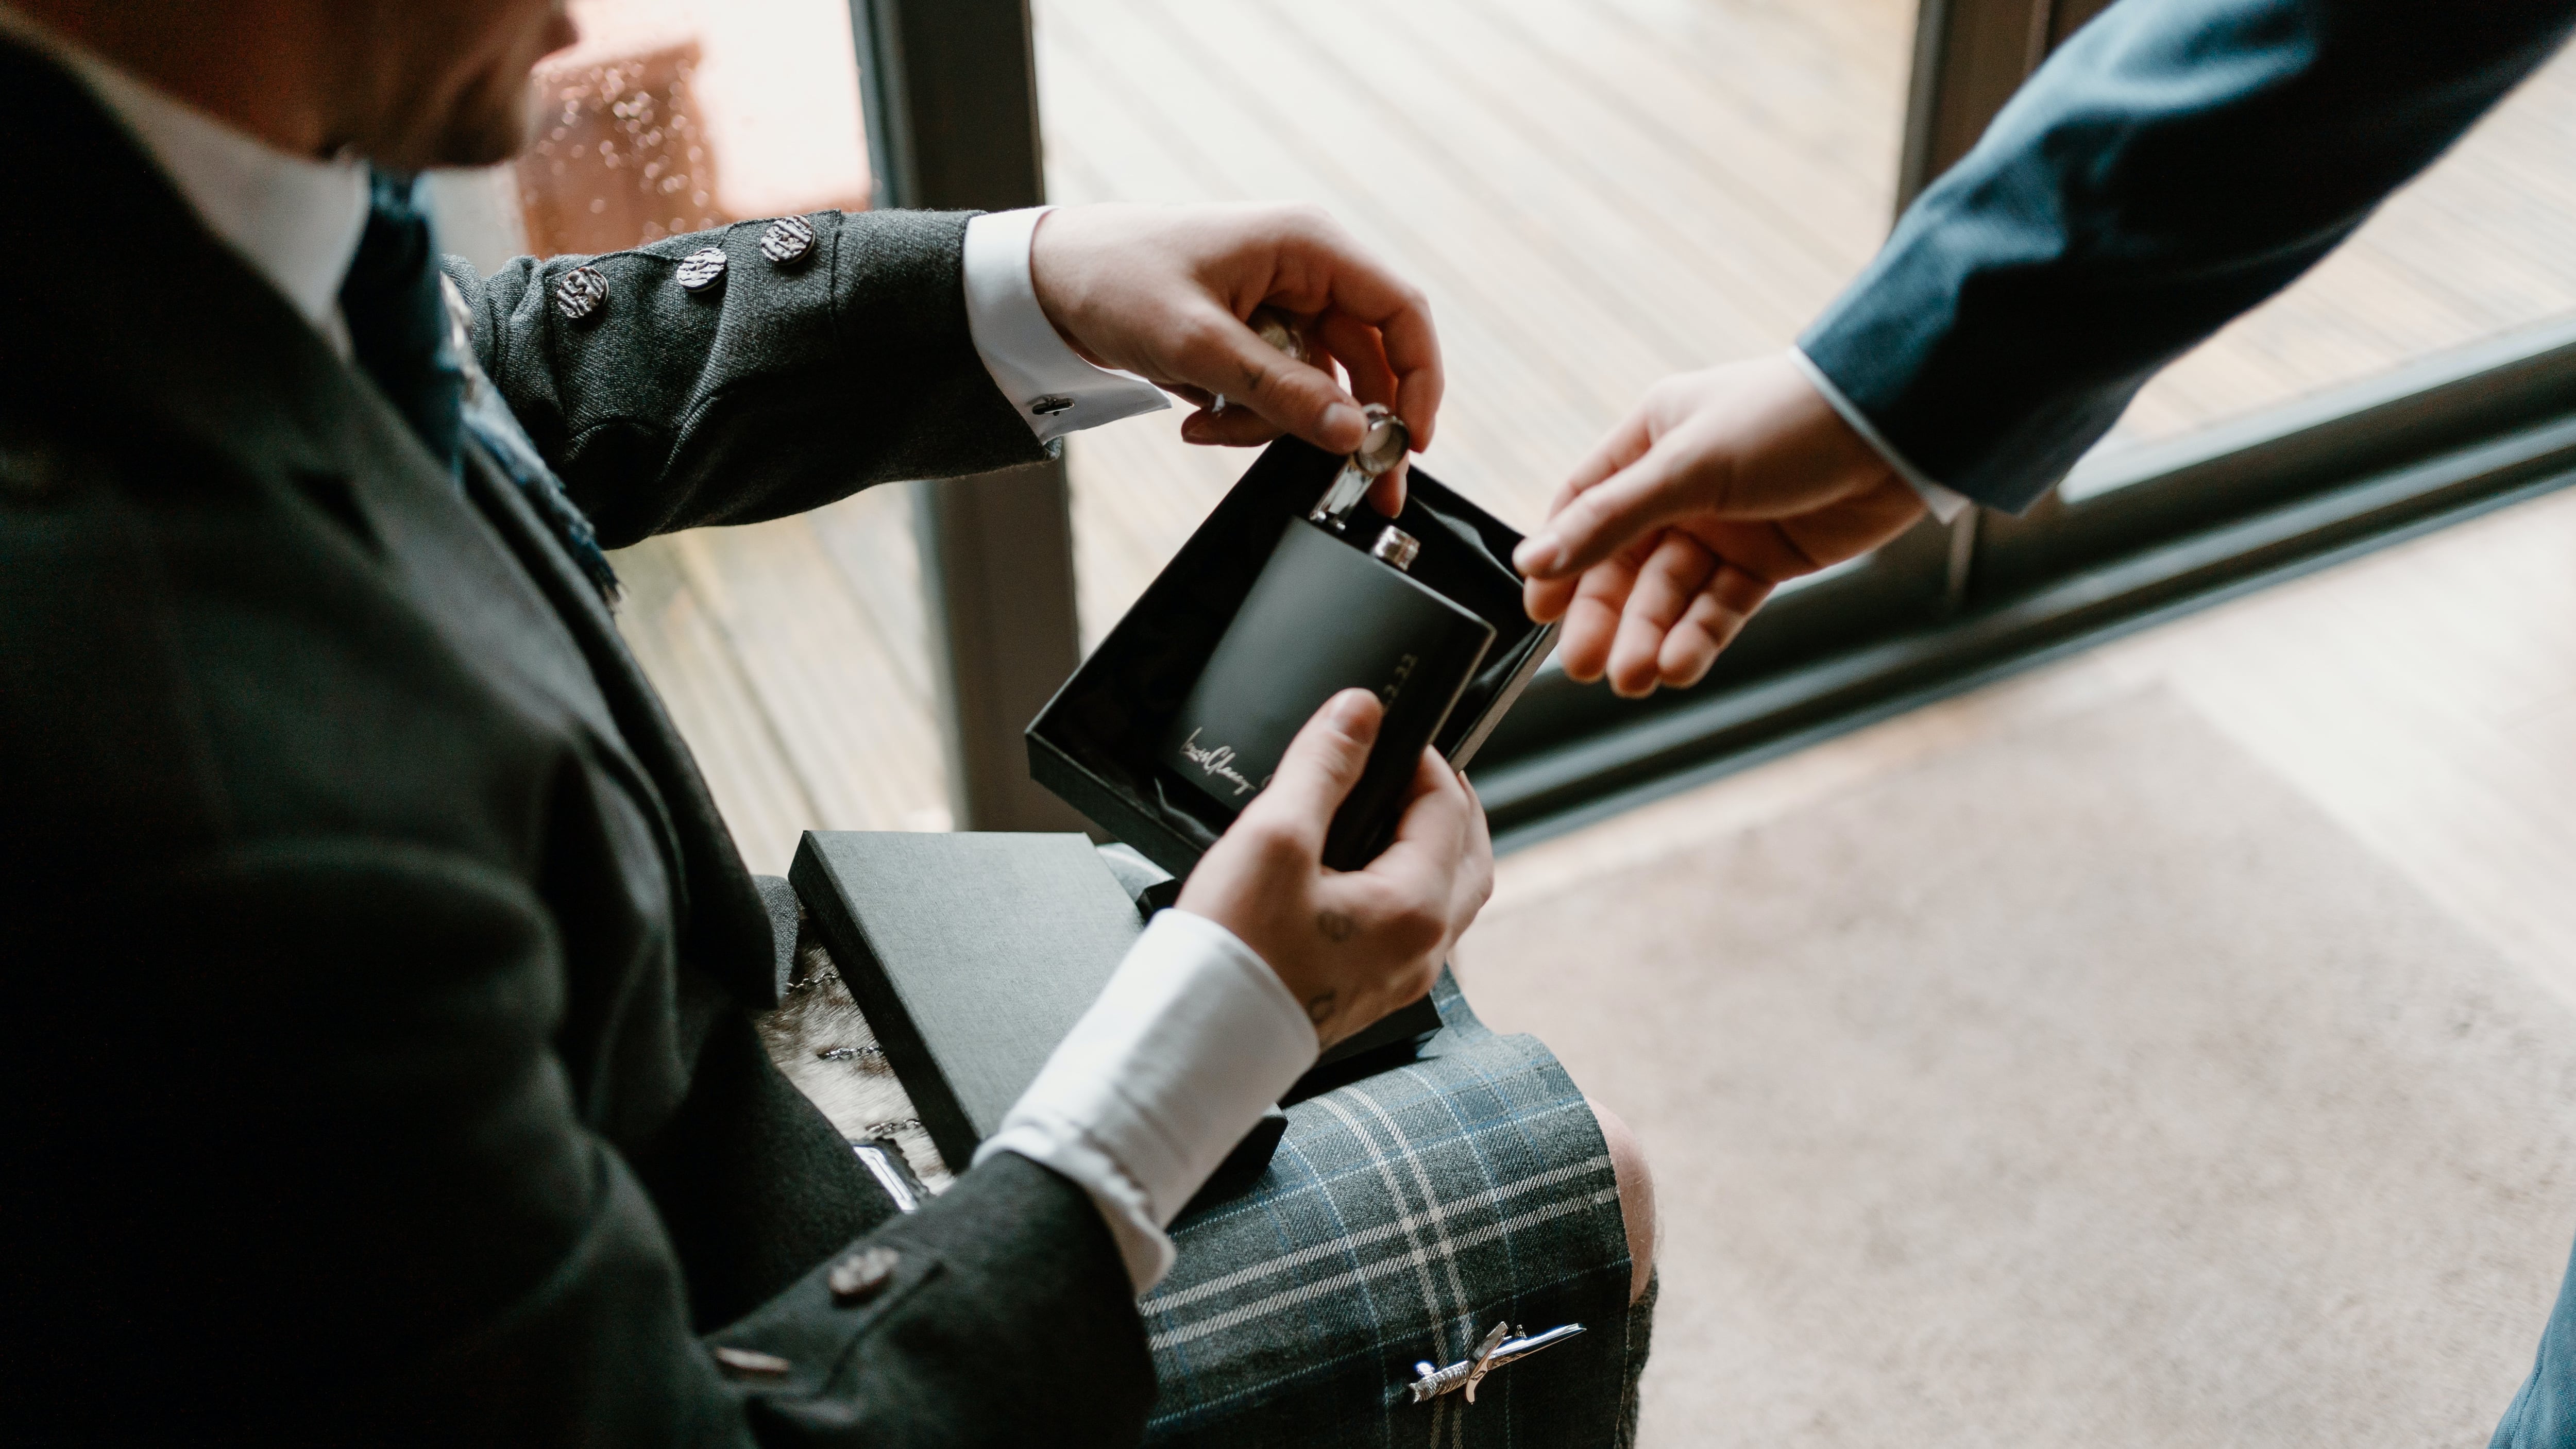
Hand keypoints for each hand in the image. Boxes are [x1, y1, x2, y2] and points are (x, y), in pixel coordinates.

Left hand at [1029, 202, 1439, 513]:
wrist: (1046, 281)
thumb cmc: (1115, 280)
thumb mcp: (1197, 344)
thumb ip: (1280, 390)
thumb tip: (1353, 433)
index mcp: (1307, 245)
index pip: (1400, 311)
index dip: (1419, 379)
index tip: (1409, 442)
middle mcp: (1306, 271)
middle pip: (1369, 361)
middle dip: (1351, 426)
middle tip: (1360, 488)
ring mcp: (1283, 305)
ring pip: (1320, 388)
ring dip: (1273, 425)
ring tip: (1210, 428)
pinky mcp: (1256, 336)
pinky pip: (1279, 392)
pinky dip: (1246, 419)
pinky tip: (1198, 419)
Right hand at [1178, 690, 1491, 1048]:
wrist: (1198, 1042)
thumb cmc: (1234, 952)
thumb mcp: (1275, 837)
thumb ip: (1324, 765)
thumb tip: (1360, 710)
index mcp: (1415, 908)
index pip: (1447, 806)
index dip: (1422, 757)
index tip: (1383, 729)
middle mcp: (1424, 949)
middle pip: (1470, 855)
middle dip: (1447, 801)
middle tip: (1411, 764)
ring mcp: (1401, 977)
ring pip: (1449, 895)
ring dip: (1435, 845)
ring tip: (1390, 809)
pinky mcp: (1370, 992)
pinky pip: (1415, 927)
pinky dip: (1408, 884)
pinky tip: (1363, 869)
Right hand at [1513, 352, 1930, 695]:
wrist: (1897, 428)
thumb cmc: (1789, 420)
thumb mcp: (1687, 465)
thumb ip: (1609, 518)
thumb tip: (1534, 560)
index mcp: (1651, 439)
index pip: (1584, 506)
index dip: (1561, 559)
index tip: (1539, 609)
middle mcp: (1681, 484)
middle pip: (1625, 562)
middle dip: (1605, 616)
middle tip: (1585, 665)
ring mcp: (1725, 525)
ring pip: (1671, 593)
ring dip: (1649, 636)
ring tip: (1634, 677)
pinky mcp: (1766, 560)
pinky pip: (1718, 607)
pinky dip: (1698, 638)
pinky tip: (1679, 666)